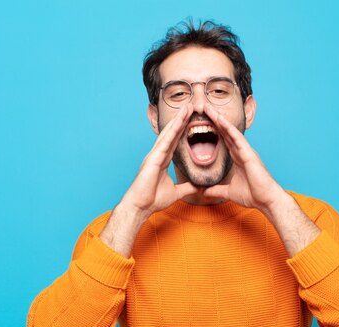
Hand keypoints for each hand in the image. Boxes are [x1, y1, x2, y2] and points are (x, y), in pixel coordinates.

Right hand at [121, 103, 197, 217]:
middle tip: (190, 106)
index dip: (183, 129)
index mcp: (162, 160)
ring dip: (177, 121)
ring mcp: (154, 155)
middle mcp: (157, 155)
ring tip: (187, 108)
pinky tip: (179, 122)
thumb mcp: (175, 192)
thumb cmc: (152, 200)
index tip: (191, 119)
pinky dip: (172, 132)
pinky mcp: (152, 159)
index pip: (175, 141)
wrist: (140, 207)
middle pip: (171, 133)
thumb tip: (198, 187)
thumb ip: (186, 188)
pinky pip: (164, 142)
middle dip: (181, 120)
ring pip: (168, 134)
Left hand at [202, 104, 320, 255]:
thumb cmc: (252, 195)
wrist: (266, 200)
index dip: (213, 130)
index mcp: (237, 158)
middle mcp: (241, 151)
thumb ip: (216, 190)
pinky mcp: (249, 154)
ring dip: (219, 119)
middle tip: (203, 107)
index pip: (223, 140)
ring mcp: (246, 151)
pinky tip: (219, 119)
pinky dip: (228, 128)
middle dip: (214, 120)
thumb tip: (203, 192)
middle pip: (225, 131)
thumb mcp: (228, 192)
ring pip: (230, 131)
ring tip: (208, 108)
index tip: (202, 121)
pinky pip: (236, 137)